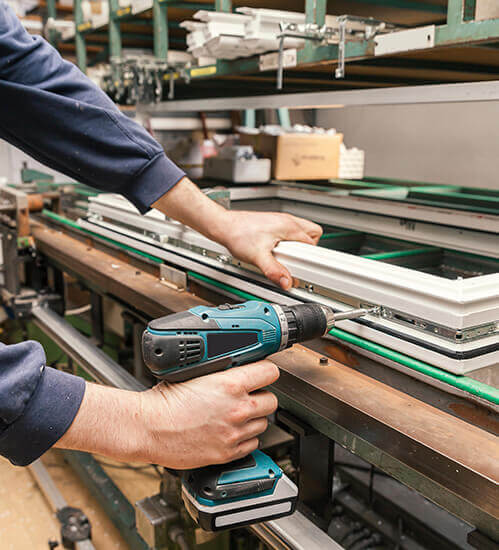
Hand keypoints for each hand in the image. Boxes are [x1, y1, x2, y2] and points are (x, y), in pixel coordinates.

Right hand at [56, 360, 278, 469]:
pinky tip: (231, 431)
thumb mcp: (194, 373)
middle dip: (261, 396)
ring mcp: (234, 432)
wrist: (148, 428)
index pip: (270, 373)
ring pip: (263, 423)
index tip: (264, 373)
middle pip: (271, 400)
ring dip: (253, 418)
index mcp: (230, 384)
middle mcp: (237, 408)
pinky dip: (245, 438)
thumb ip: (219, 371)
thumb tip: (233, 365)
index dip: (267, 372)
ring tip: (236, 415)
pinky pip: (252, 443)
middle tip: (249, 396)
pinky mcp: (227, 452)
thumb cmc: (163, 401)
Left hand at [152, 178, 321, 290]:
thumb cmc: (238, 234)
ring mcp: (280, 221)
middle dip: (306, 251)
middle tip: (294, 261)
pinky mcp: (273, 224)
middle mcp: (287, 221)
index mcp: (288, 226)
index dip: (309, 258)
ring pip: (302, 232)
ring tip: (284, 256)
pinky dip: (287, 243)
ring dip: (297, 246)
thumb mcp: (257, 256)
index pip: (312, 243)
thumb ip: (274, 271)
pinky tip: (275, 251)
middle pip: (312, 235)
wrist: (223, 226)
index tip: (304, 268)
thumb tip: (287, 282)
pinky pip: (289, 233)